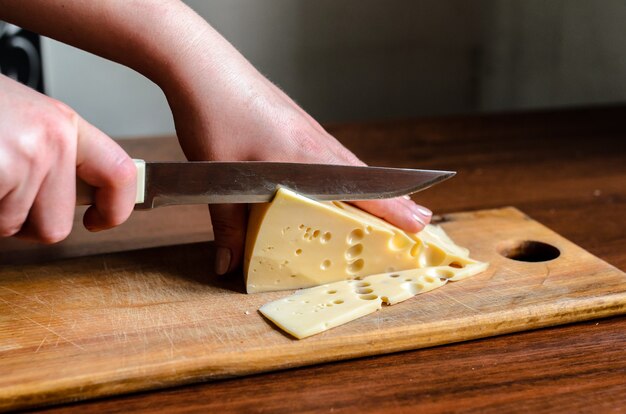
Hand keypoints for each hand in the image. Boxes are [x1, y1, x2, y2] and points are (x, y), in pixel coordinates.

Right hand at [0, 74, 136, 241]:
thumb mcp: (24, 120)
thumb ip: (55, 157)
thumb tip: (84, 198)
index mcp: (65, 124)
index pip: (120, 174)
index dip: (114, 209)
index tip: (98, 220)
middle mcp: (53, 139)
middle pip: (57, 225)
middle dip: (22, 221)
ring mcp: (25, 156)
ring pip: (14, 227)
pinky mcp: (1, 169)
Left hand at [160, 30, 432, 274]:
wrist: (205, 69)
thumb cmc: (216, 117)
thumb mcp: (219, 181)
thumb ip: (229, 226)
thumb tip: (230, 264)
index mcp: (307, 159)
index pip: (361, 190)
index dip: (392, 211)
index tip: (419, 225)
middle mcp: (317, 144)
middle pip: (367, 178)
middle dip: (396, 202)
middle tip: (421, 220)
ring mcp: (309, 131)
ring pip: (352, 164)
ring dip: (375, 186)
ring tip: (392, 203)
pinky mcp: (298, 123)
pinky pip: (334, 153)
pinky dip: (350, 171)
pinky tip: (343, 177)